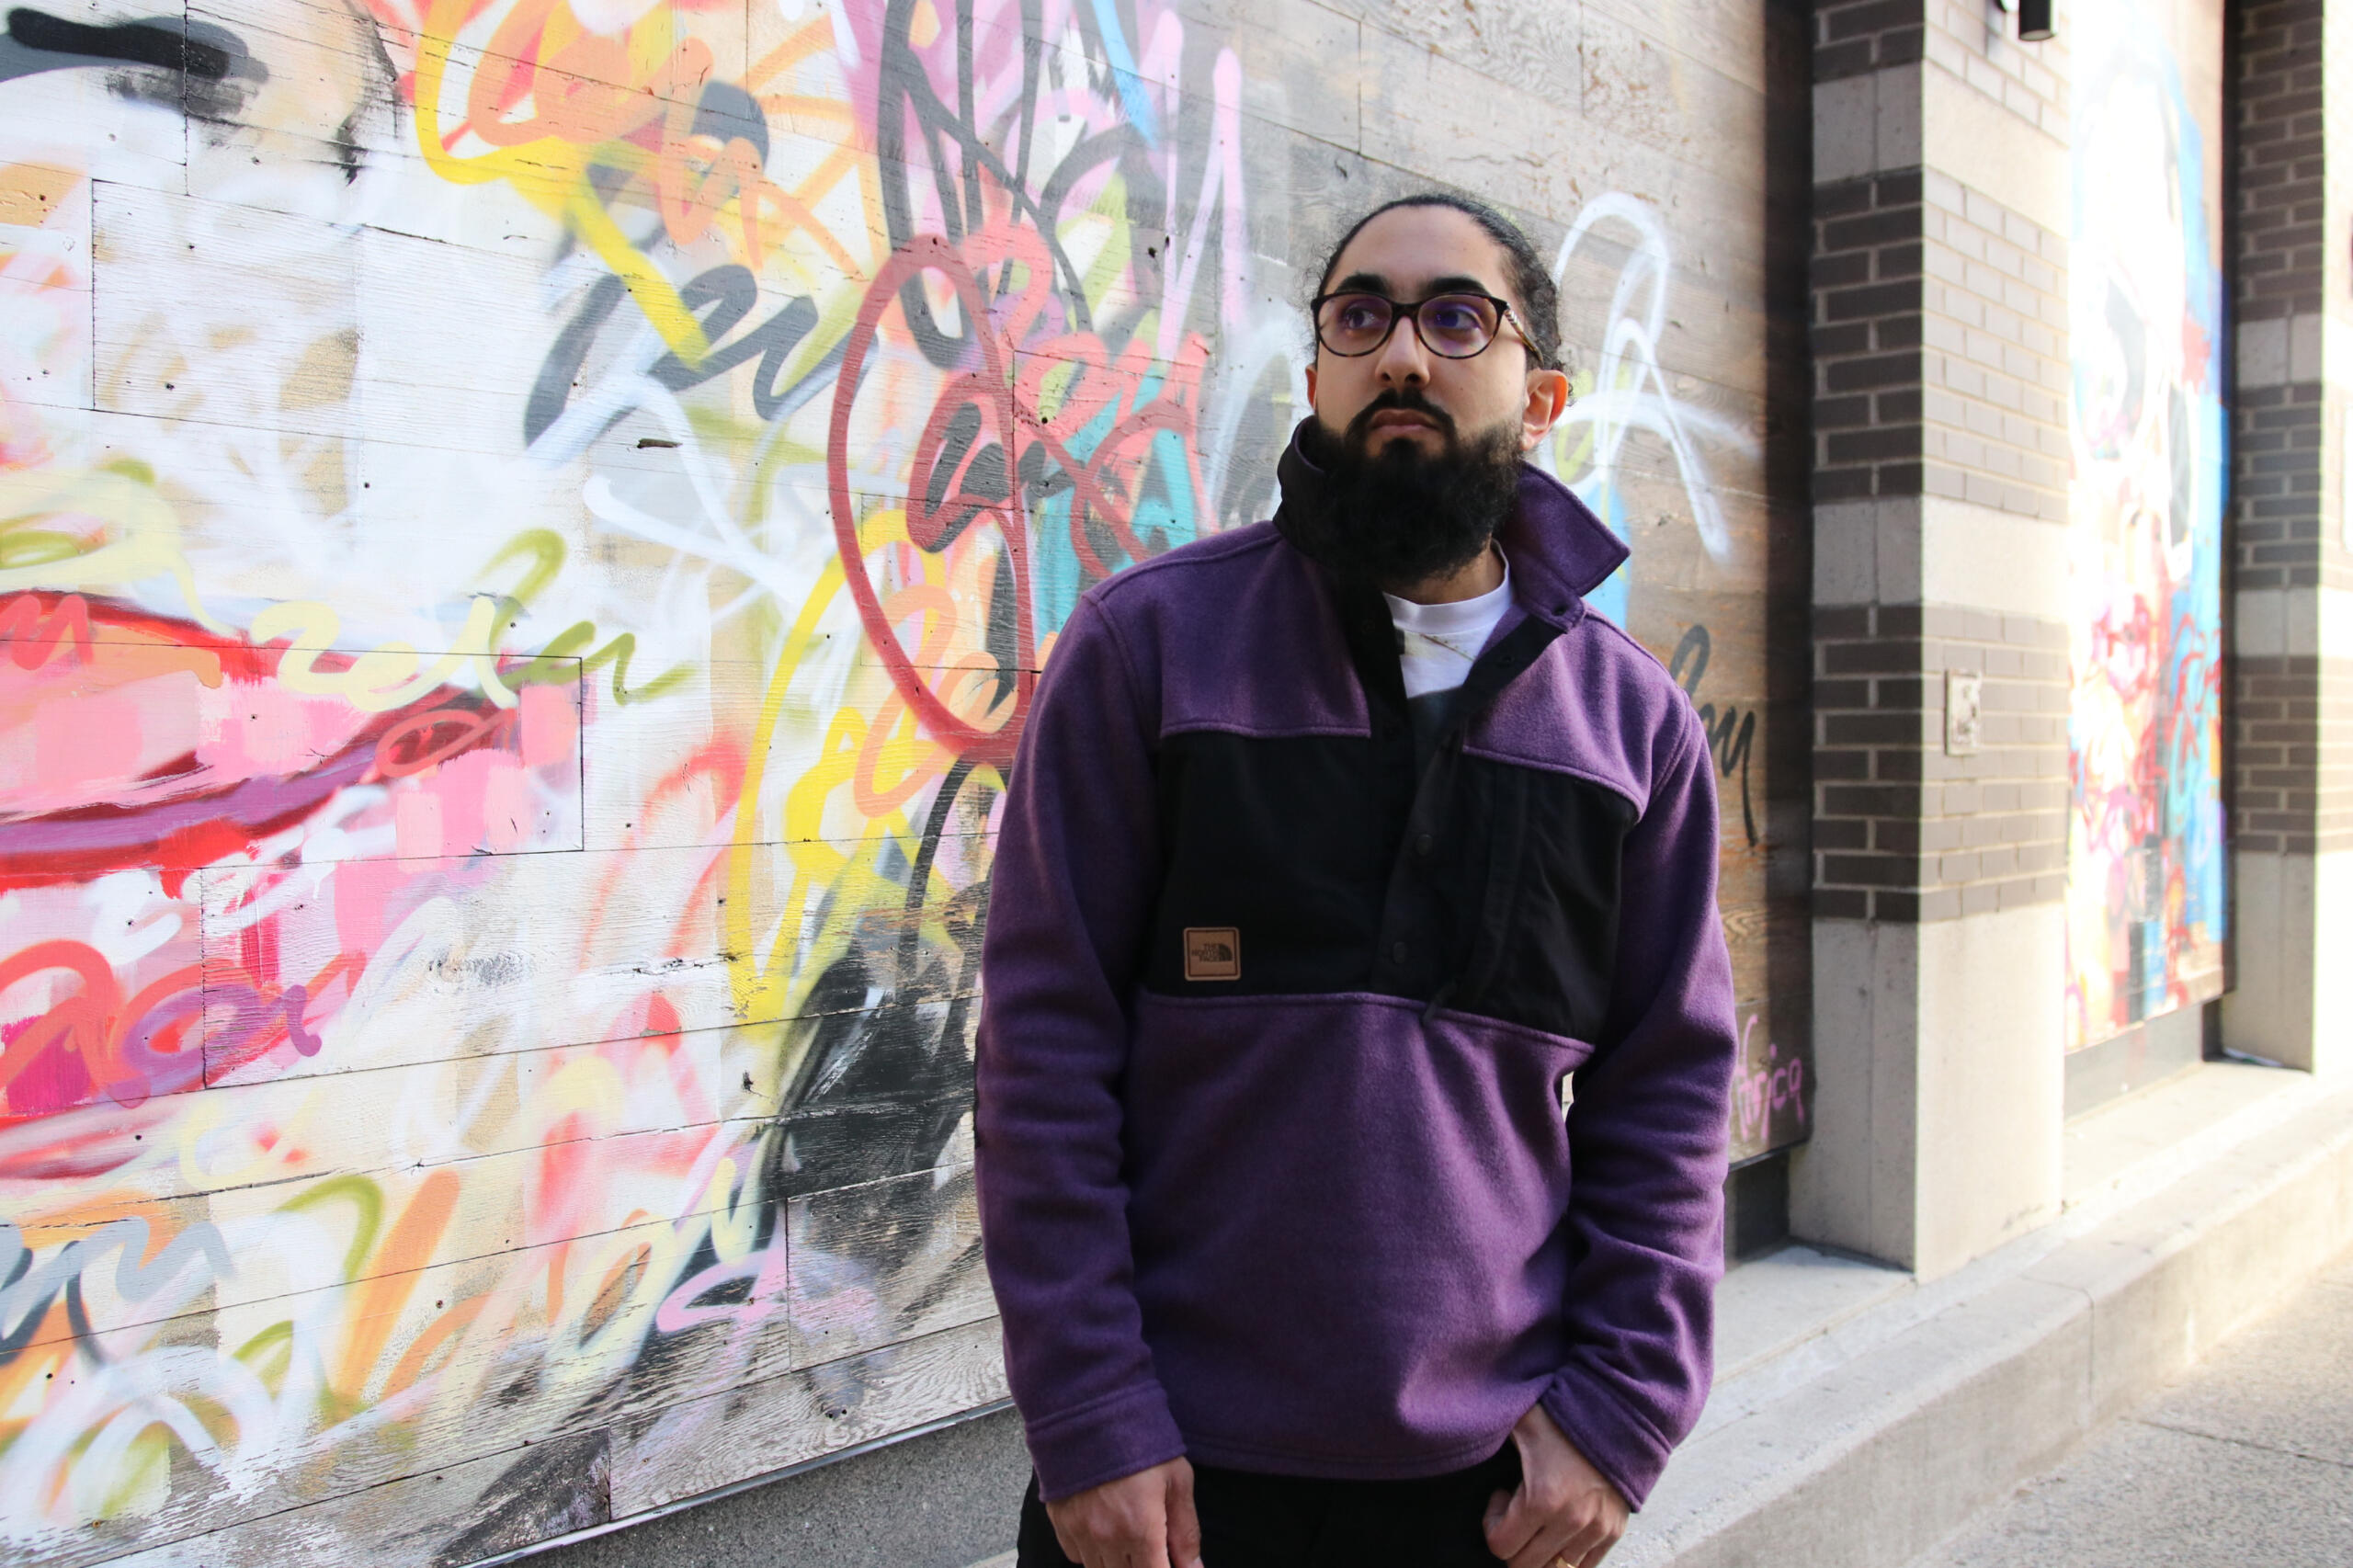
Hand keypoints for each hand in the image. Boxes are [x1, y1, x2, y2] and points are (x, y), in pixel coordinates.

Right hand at [1043, 1457, 1203, 1567]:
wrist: (1091, 1409)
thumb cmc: (1141, 1441)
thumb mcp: (1177, 1481)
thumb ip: (1186, 1532)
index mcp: (1141, 1529)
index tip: (1169, 1561)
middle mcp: (1106, 1538)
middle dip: (1143, 1565)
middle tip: (1152, 1548)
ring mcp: (1079, 1531)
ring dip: (1118, 1563)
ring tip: (1130, 1538)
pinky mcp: (1059, 1521)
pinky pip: (1076, 1555)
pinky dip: (1091, 1553)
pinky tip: (1104, 1531)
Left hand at [1482, 1403, 1628, 1567]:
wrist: (1618, 1415)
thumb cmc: (1564, 1417)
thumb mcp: (1521, 1421)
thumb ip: (1489, 1429)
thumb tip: (1460, 1432)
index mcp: (1542, 1499)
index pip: (1500, 1547)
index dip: (1491, 1525)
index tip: (1500, 1498)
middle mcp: (1570, 1522)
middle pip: (1525, 1565)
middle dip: (1513, 1542)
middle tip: (1516, 1512)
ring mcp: (1595, 1530)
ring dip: (1541, 1548)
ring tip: (1541, 1516)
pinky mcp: (1613, 1531)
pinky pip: (1583, 1565)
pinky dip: (1566, 1553)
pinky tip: (1561, 1524)